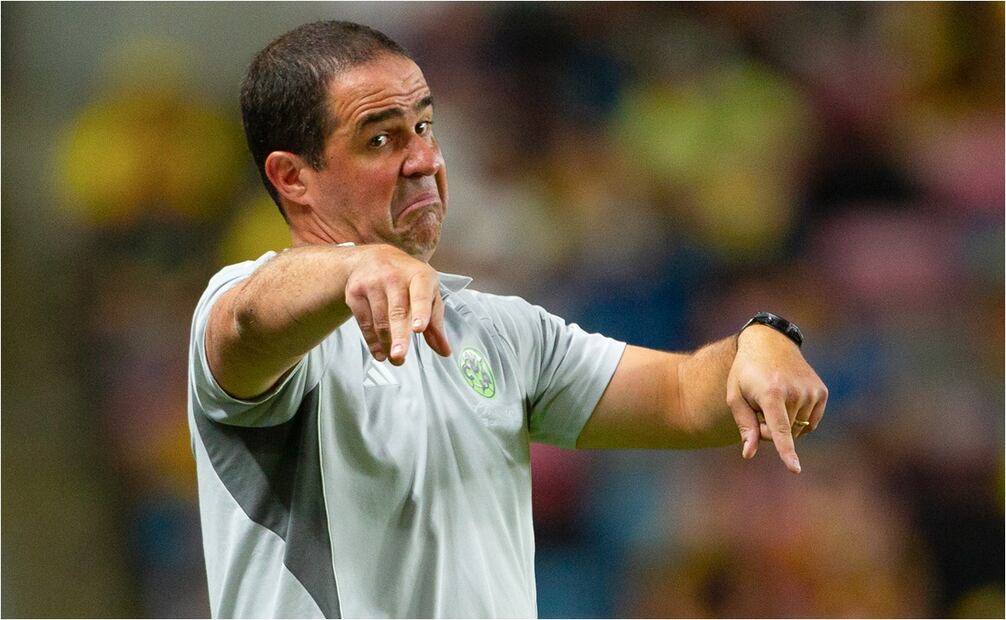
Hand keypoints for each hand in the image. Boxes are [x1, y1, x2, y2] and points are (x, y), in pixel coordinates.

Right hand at [343, 244, 450, 364]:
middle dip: (399, 336)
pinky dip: (372, 341)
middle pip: (397, 312)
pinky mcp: (355, 293)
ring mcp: (372, 283)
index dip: (421, 313)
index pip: (421, 296)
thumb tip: (444, 351)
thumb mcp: (428, 293)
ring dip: (387, 344)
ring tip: (395, 358)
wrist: (373, 258)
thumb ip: (435, 323)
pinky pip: (364, 323)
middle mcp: (395, 277)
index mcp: (419, 276)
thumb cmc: (408, 279)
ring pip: (380, 321)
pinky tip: (380, 352)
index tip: (419, 329)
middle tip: (399, 356)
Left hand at [725, 324, 827, 473]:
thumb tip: (749, 453)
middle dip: (769, 430)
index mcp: (771, 393)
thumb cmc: (746, 373)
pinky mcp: (821, 391)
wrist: (769, 342)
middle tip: (758, 408)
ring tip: (774, 398)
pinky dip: (798, 419)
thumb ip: (744, 425)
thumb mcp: (735, 396)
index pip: (779, 429)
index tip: (795, 469)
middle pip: (784, 433)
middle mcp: (795, 392)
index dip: (786, 451)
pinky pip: (811, 423)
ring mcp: (811, 391)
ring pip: (798, 430)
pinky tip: (789, 400)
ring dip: (785, 423)